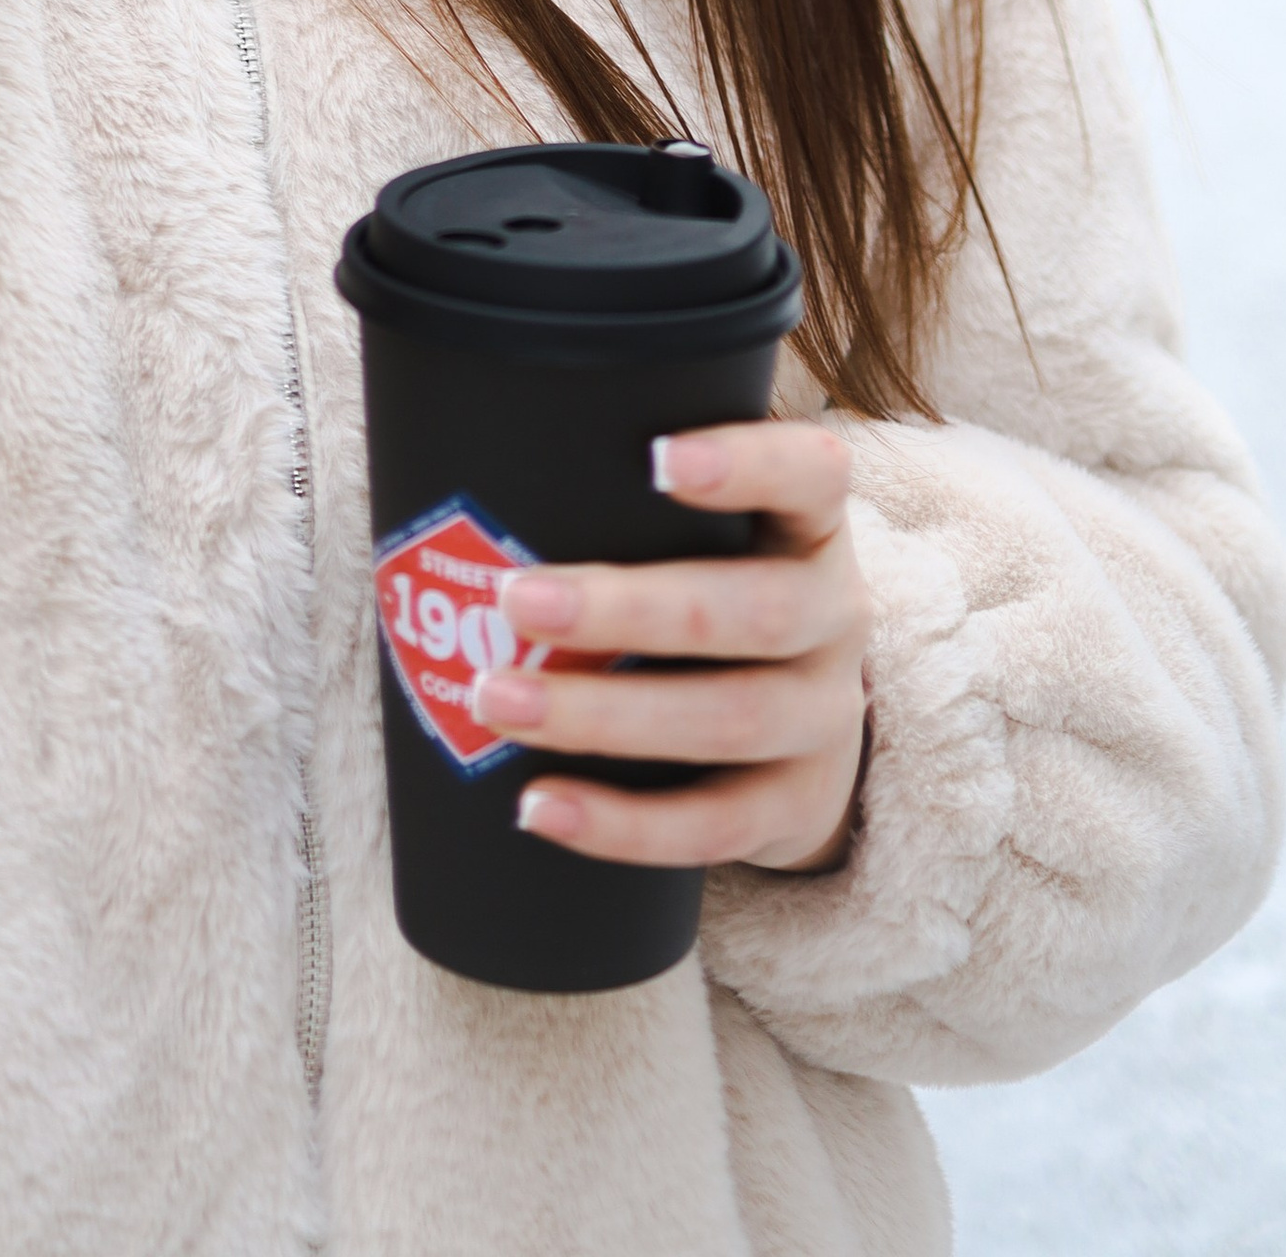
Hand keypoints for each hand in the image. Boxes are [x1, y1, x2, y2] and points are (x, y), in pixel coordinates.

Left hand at [475, 423, 869, 874]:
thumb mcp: (713, 538)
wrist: (804, 737)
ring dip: (604, 716)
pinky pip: (713, 826)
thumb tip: (453, 473)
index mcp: (810, 528)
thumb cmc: (716, 595)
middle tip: (515, 601)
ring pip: (729, 719)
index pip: (813, 473)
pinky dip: (622, 824)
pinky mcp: (792, 809)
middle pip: (753, 611)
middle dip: (628, 609)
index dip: (747, 463)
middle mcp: (832, 617)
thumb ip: (624, 502)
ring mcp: (820, 719)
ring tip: (495, 702)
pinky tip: (539, 806)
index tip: (655, 458)